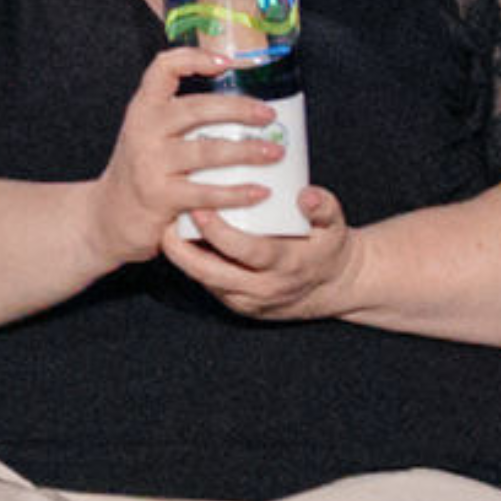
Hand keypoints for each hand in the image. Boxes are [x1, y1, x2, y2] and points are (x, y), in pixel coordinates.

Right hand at [89, 44, 282, 264]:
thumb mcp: (148, 133)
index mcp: (144, 108)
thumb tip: (241, 107)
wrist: (107, 216)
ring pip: (208, 150)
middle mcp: (144, 130)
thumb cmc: (139, 171)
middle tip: (268, 115)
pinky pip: (207, 192)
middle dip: (239, 109)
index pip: (164, 68)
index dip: (195, 58)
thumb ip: (179, 117)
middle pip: (197, 108)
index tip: (227, 62)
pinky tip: (259, 191)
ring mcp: (150, 163)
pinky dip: (237, 192)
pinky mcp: (160, 195)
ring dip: (247, 151)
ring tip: (274, 152)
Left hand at [164, 189, 370, 320]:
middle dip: (184, 250)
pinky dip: (194, 265)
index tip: (200, 209)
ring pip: (205, 280)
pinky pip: (210, 285)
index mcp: (286, 266)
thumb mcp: (334, 226)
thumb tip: (307, 194)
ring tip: (167, 228)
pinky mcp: (238, 306)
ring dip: (183, 258)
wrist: (333, 289)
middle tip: (166, 222)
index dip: (220, 233)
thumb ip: (324, 207)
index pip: (247, 251)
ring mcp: (248, 301)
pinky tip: (181, 243)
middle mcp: (264, 288)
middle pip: (212, 273)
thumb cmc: (329, 249)